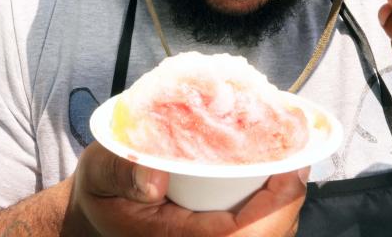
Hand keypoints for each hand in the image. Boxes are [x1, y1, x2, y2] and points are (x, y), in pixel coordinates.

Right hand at [65, 141, 306, 236]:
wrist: (95, 215)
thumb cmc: (101, 192)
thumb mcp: (98, 173)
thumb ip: (120, 172)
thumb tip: (155, 177)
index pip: (238, 234)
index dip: (275, 206)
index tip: (290, 169)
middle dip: (288, 205)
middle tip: (296, 162)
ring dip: (283, 211)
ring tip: (290, 170)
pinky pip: (253, 236)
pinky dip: (271, 216)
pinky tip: (275, 187)